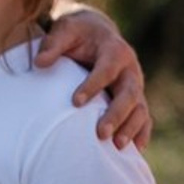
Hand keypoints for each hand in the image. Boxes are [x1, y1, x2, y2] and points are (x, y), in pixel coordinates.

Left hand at [37, 9, 151, 150]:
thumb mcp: (65, 30)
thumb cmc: (77, 35)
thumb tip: (39, 63)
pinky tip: (134, 153)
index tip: (75, 103)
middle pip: (129, 93)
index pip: (107, 68)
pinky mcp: (135, 102)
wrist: (95, 36)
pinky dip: (141, 135)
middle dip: (116, 114)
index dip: (93, 85)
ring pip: (139, 109)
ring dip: (130, 128)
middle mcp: (129, 70)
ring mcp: (134, 88)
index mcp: (114, 50)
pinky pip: (143, 120)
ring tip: (116, 147)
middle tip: (101, 134)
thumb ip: (53, 44)